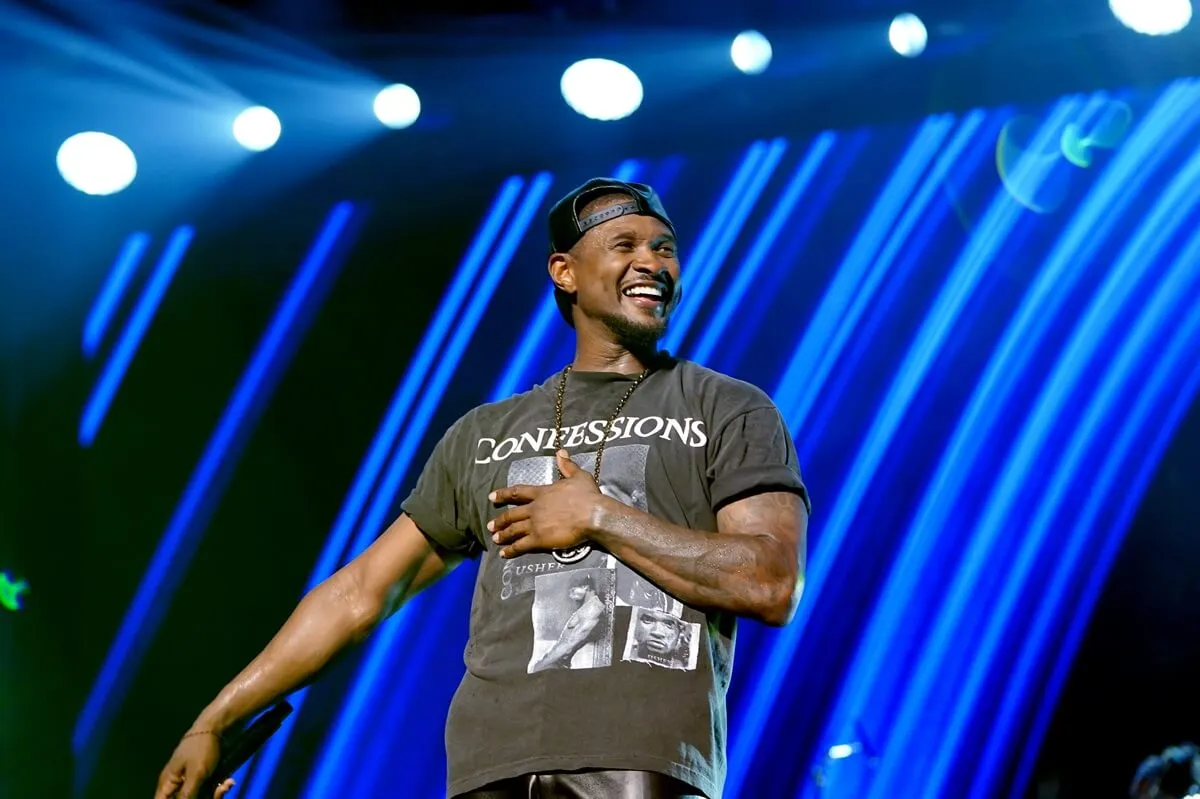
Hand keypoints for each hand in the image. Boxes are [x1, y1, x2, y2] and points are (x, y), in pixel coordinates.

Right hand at [154, 730, 235, 798]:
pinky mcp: (198, 778)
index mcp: (167, 783)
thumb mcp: (196, 774)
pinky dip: (217, 788)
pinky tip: (228, 782)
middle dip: (205, 798)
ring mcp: (187, 781)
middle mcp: (174, 784)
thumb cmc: (201, 749)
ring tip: (226, 785)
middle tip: (219, 791)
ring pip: (198, 796)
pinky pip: (205, 790)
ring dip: (214, 794)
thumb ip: (186, 795)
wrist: (213, 728)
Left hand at [488, 450, 603, 557]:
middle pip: (512, 514)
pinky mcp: (539, 539)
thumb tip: (561, 452)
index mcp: (542, 493)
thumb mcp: (579, 476)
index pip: (518, 492)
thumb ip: (568, 465)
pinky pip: (521, 545)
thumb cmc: (587, 495)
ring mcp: (535, 524)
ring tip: (495, 539)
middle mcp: (535, 508)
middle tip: (490, 526)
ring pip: (513, 530)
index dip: (503, 494)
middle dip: (500, 520)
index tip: (491, 497)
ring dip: (503, 535)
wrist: (593, 515)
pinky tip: (503, 553)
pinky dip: (511, 550)